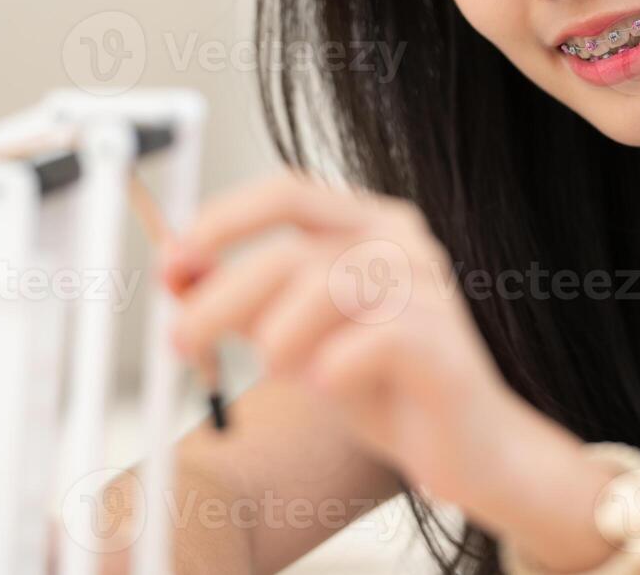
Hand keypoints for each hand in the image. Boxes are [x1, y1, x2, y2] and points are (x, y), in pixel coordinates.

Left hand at [163, 168, 535, 511]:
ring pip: (326, 288)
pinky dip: (332, 367)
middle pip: (292, 250)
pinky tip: (328, 387)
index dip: (223, 221)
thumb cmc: (379, 385)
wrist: (465, 447)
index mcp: (367, 223)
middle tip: (182, 342)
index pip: (286, 192)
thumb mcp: (295, 335)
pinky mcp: (443, 342)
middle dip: (222, 298)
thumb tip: (177, 270)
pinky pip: (371, 341)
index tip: (174, 260)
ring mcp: (428, 287)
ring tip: (281, 373)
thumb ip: (243, 300)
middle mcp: (400, 241)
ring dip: (280, 339)